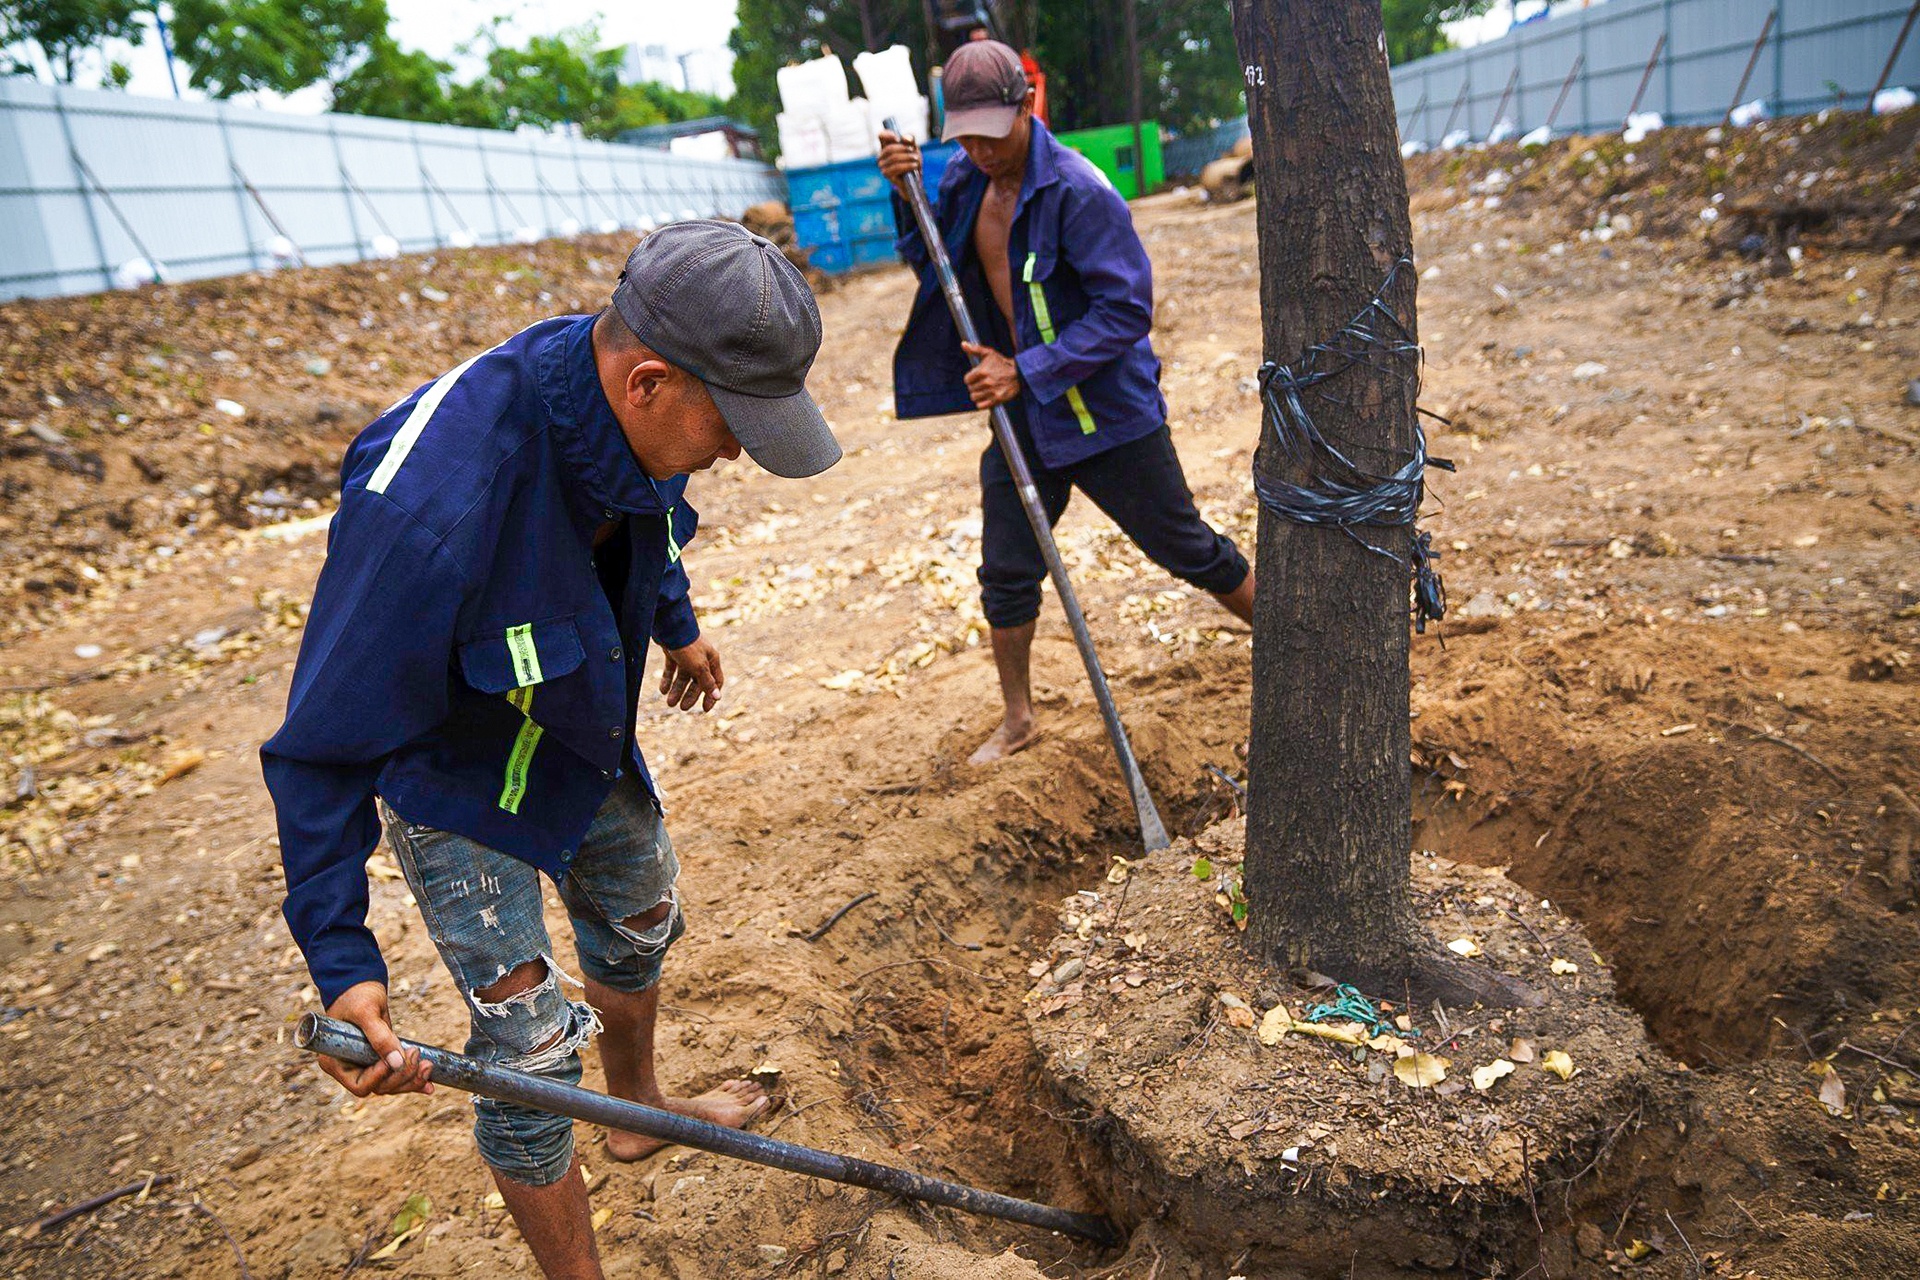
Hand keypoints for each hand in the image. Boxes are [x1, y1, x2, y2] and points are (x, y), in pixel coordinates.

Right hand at [318, 981, 432, 1097]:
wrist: (360, 983)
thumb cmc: (355, 995)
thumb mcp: (366, 1013)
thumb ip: (380, 1037)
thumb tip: (397, 1062)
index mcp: (336, 1062)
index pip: (360, 1084)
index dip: (379, 1078)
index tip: (393, 1060)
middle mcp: (351, 1068)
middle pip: (379, 1086)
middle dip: (402, 1077)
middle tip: (419, 1057)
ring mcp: (366, 1065)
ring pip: (391, 1084)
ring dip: (411, 1079)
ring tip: (428, 1066)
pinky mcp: (381, 1058)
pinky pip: (397, 1074)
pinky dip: (413, 1078)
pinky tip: (429, 1082)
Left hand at [660, 636, 722, 711]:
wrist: (670, 626)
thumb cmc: (688, 646)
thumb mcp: (699, 667)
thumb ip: (707, 682)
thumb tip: (718, 697)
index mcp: (711, 660)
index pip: (715, 681)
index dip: (711, 695)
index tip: (704, 709)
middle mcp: (700, 658)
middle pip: (697, 681)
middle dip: (690, 695)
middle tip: (682, 708)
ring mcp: (686, 656)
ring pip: (683, 677)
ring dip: (677, 690)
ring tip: (669, 702)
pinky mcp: (673, 653)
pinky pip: (672, 669)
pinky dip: (668, 680)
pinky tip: (663, 690)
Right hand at [877, 130, 920, 195]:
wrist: (914, 179)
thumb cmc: (912, 161)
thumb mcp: (914, 148)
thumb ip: (911, 140)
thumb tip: (905, 138)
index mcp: (886, 146)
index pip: (881, 136)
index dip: (888, 135)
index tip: (898, 138)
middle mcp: (881, 155)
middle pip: (890, 148)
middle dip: (904, 149)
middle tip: (914, 151)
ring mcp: (882, 165)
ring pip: (894, 158)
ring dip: (907, 157)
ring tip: (916, 159)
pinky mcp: (886, 174)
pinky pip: (896, 167)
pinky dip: (907, 165)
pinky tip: (914, 166)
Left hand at [961, 343, 1020, 408]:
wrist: (1020, 373)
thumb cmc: (1002, 363)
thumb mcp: (989, 354)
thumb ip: (975, 349)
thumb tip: (963, 344)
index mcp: (982, 371)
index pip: (967, 380)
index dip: (970, 378)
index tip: (976, 377)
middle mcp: (986, 382)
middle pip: (970, 389)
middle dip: (974, 386)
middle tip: (981, 383)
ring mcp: (992, 391)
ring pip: (974, 398)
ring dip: (977, 395)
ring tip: (983, 390)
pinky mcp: (997, 399)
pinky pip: (981, 406)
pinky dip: (981, 403)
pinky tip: (986, 397)